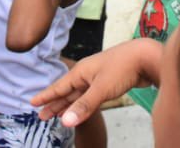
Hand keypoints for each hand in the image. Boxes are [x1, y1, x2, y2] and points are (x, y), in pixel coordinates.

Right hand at [32, 38, 162, 126]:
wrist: (147, 57)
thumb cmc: (124, 67)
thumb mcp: (101, 88)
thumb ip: (84, 106)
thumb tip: (65, 122)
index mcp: (81, 72)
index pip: (59, 87)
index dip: (46, 96)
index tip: (32, 103)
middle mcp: (87, 74)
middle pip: (67, 92)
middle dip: (54, 104)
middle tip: (42, 116)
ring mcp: (98, 79)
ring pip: (78, 95)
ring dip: (68, 105)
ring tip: (56, 115)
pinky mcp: (109, 84)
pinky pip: (90, 97)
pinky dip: (82, 104)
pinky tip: (80, 109)